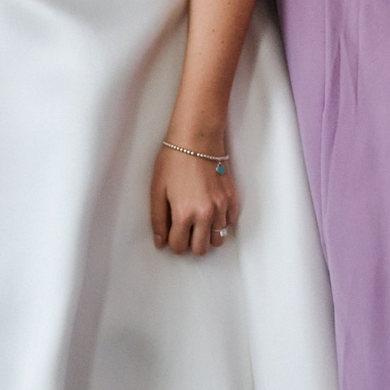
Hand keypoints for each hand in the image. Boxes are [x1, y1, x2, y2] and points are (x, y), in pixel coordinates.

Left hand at [149, 116, 240, 257]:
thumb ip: (158, 220)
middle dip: (191, 244)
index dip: (173, 244)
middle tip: (185, 232)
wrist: (196, 139)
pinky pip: (229, 223)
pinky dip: (221, 223)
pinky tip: (211, 212)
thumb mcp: (157, 190)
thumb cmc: (174, 161)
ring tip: (199, 224)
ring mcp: (221, 207)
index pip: (179, 247)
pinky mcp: (232, 198)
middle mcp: (205, 214)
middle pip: (201, 250)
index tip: (172, 235)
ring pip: (218, 240)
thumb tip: (160, 241)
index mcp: (184, 214)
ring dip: (207, 236)